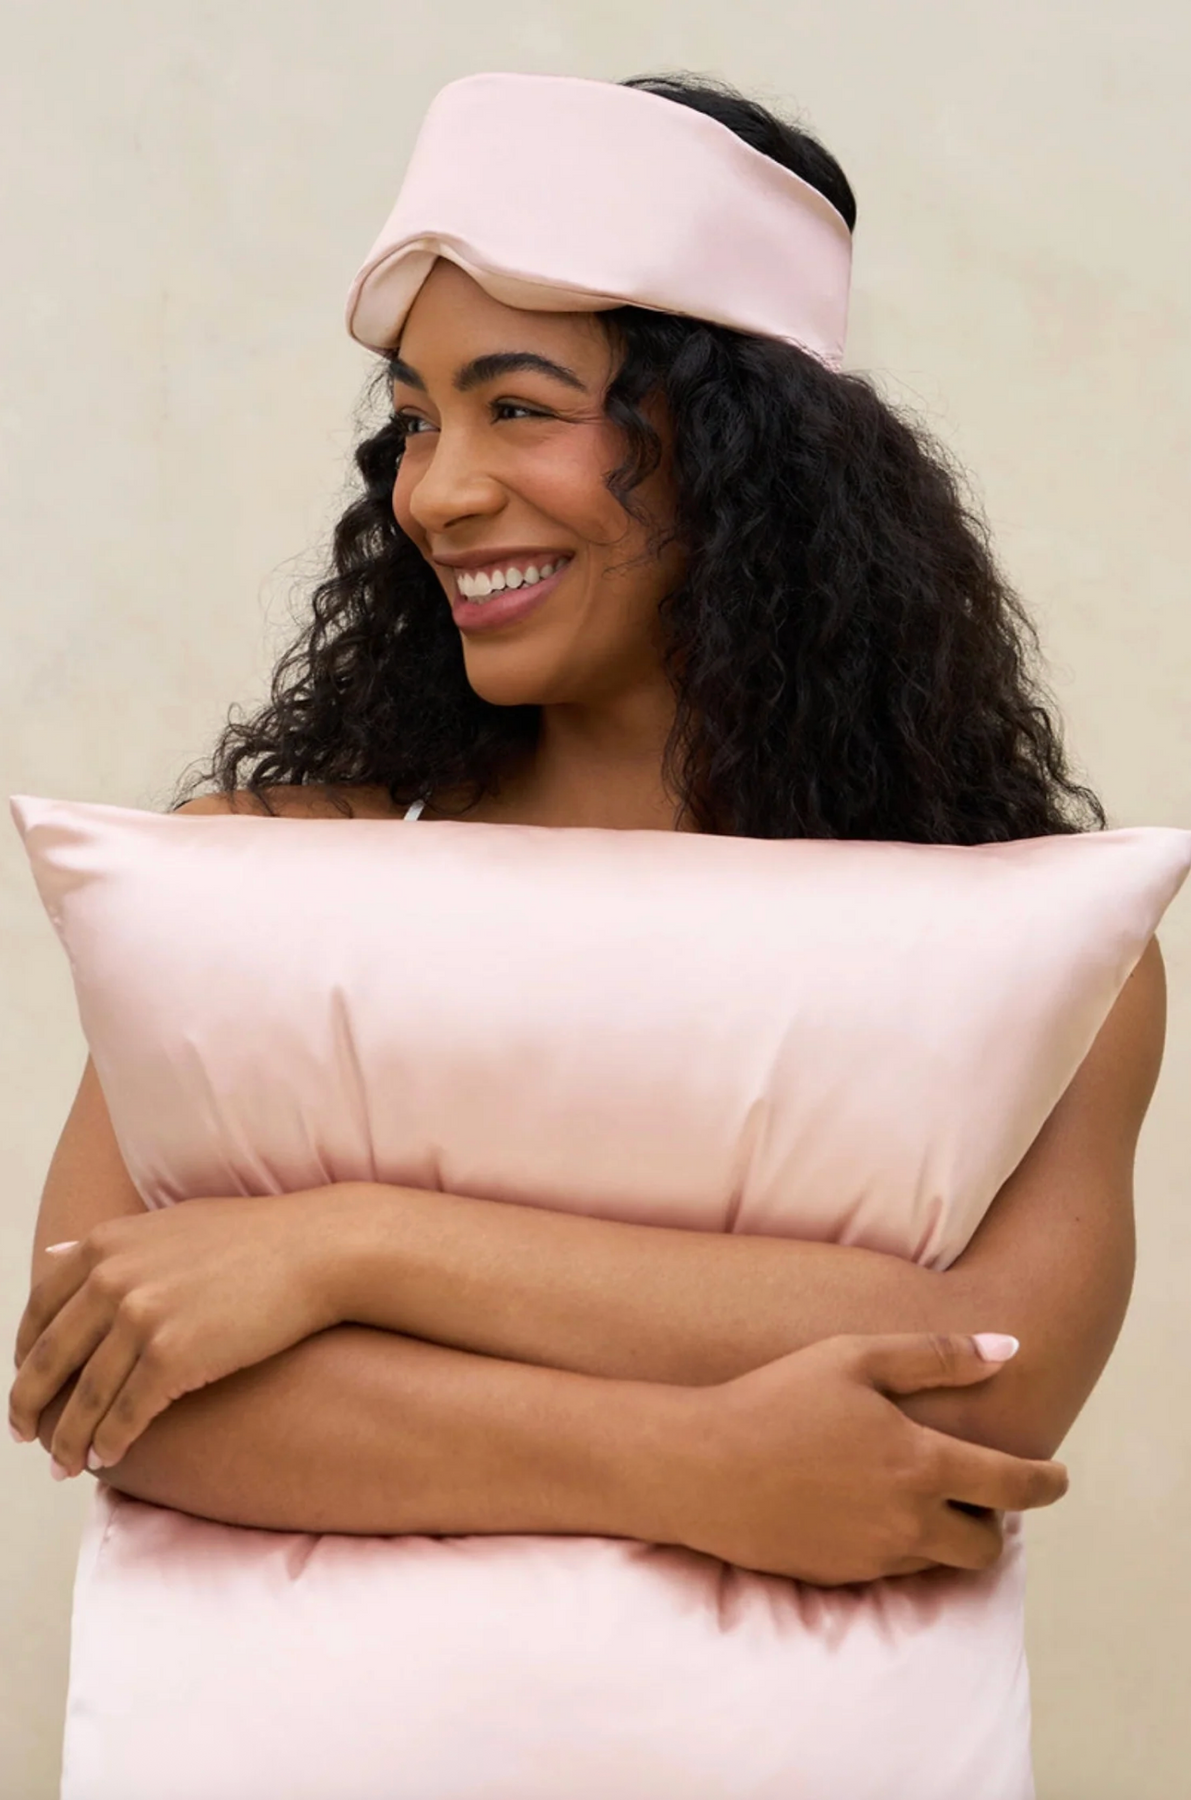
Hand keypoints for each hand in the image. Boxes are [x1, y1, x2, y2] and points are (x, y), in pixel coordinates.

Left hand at [8, 1191, 345, 1477]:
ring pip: (83, 1399)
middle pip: (48, 1360)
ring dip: (68, 1440)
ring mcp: (140, 1317)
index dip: (25, 1358)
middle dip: (30, 1407)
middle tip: (27, 1437)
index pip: (38, 1312)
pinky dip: (110, 1442)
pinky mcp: (172, 1356)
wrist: (316, 1250)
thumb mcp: (167, 1225)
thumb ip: (108, 1245)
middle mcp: (112, 1278)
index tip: (28, 1386)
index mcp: (105, 1244)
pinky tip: (108, 1456)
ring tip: (65, 1464)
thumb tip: (49, 1256)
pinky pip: (124, 1415)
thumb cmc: (251, 1239)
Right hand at [661, 1332, 1068, 1584]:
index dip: (1046, 1483)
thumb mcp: (855, 1357)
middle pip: (986, 1548)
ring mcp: (873, 1558)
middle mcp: (908, 1522)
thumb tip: (1008, 1348)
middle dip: (992, 1522)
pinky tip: (861, 1508)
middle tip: (970, 1490)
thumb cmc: (777, 1397)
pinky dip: (894, 1546)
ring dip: (942, 1536)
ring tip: (912, 1496)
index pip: (1014, 1487)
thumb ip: (938, 1355)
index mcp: (921, 1464)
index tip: (1057, 1476)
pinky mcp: (839, 1579)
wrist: (700, 1466)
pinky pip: (889, 1571)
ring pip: (938, 1563)